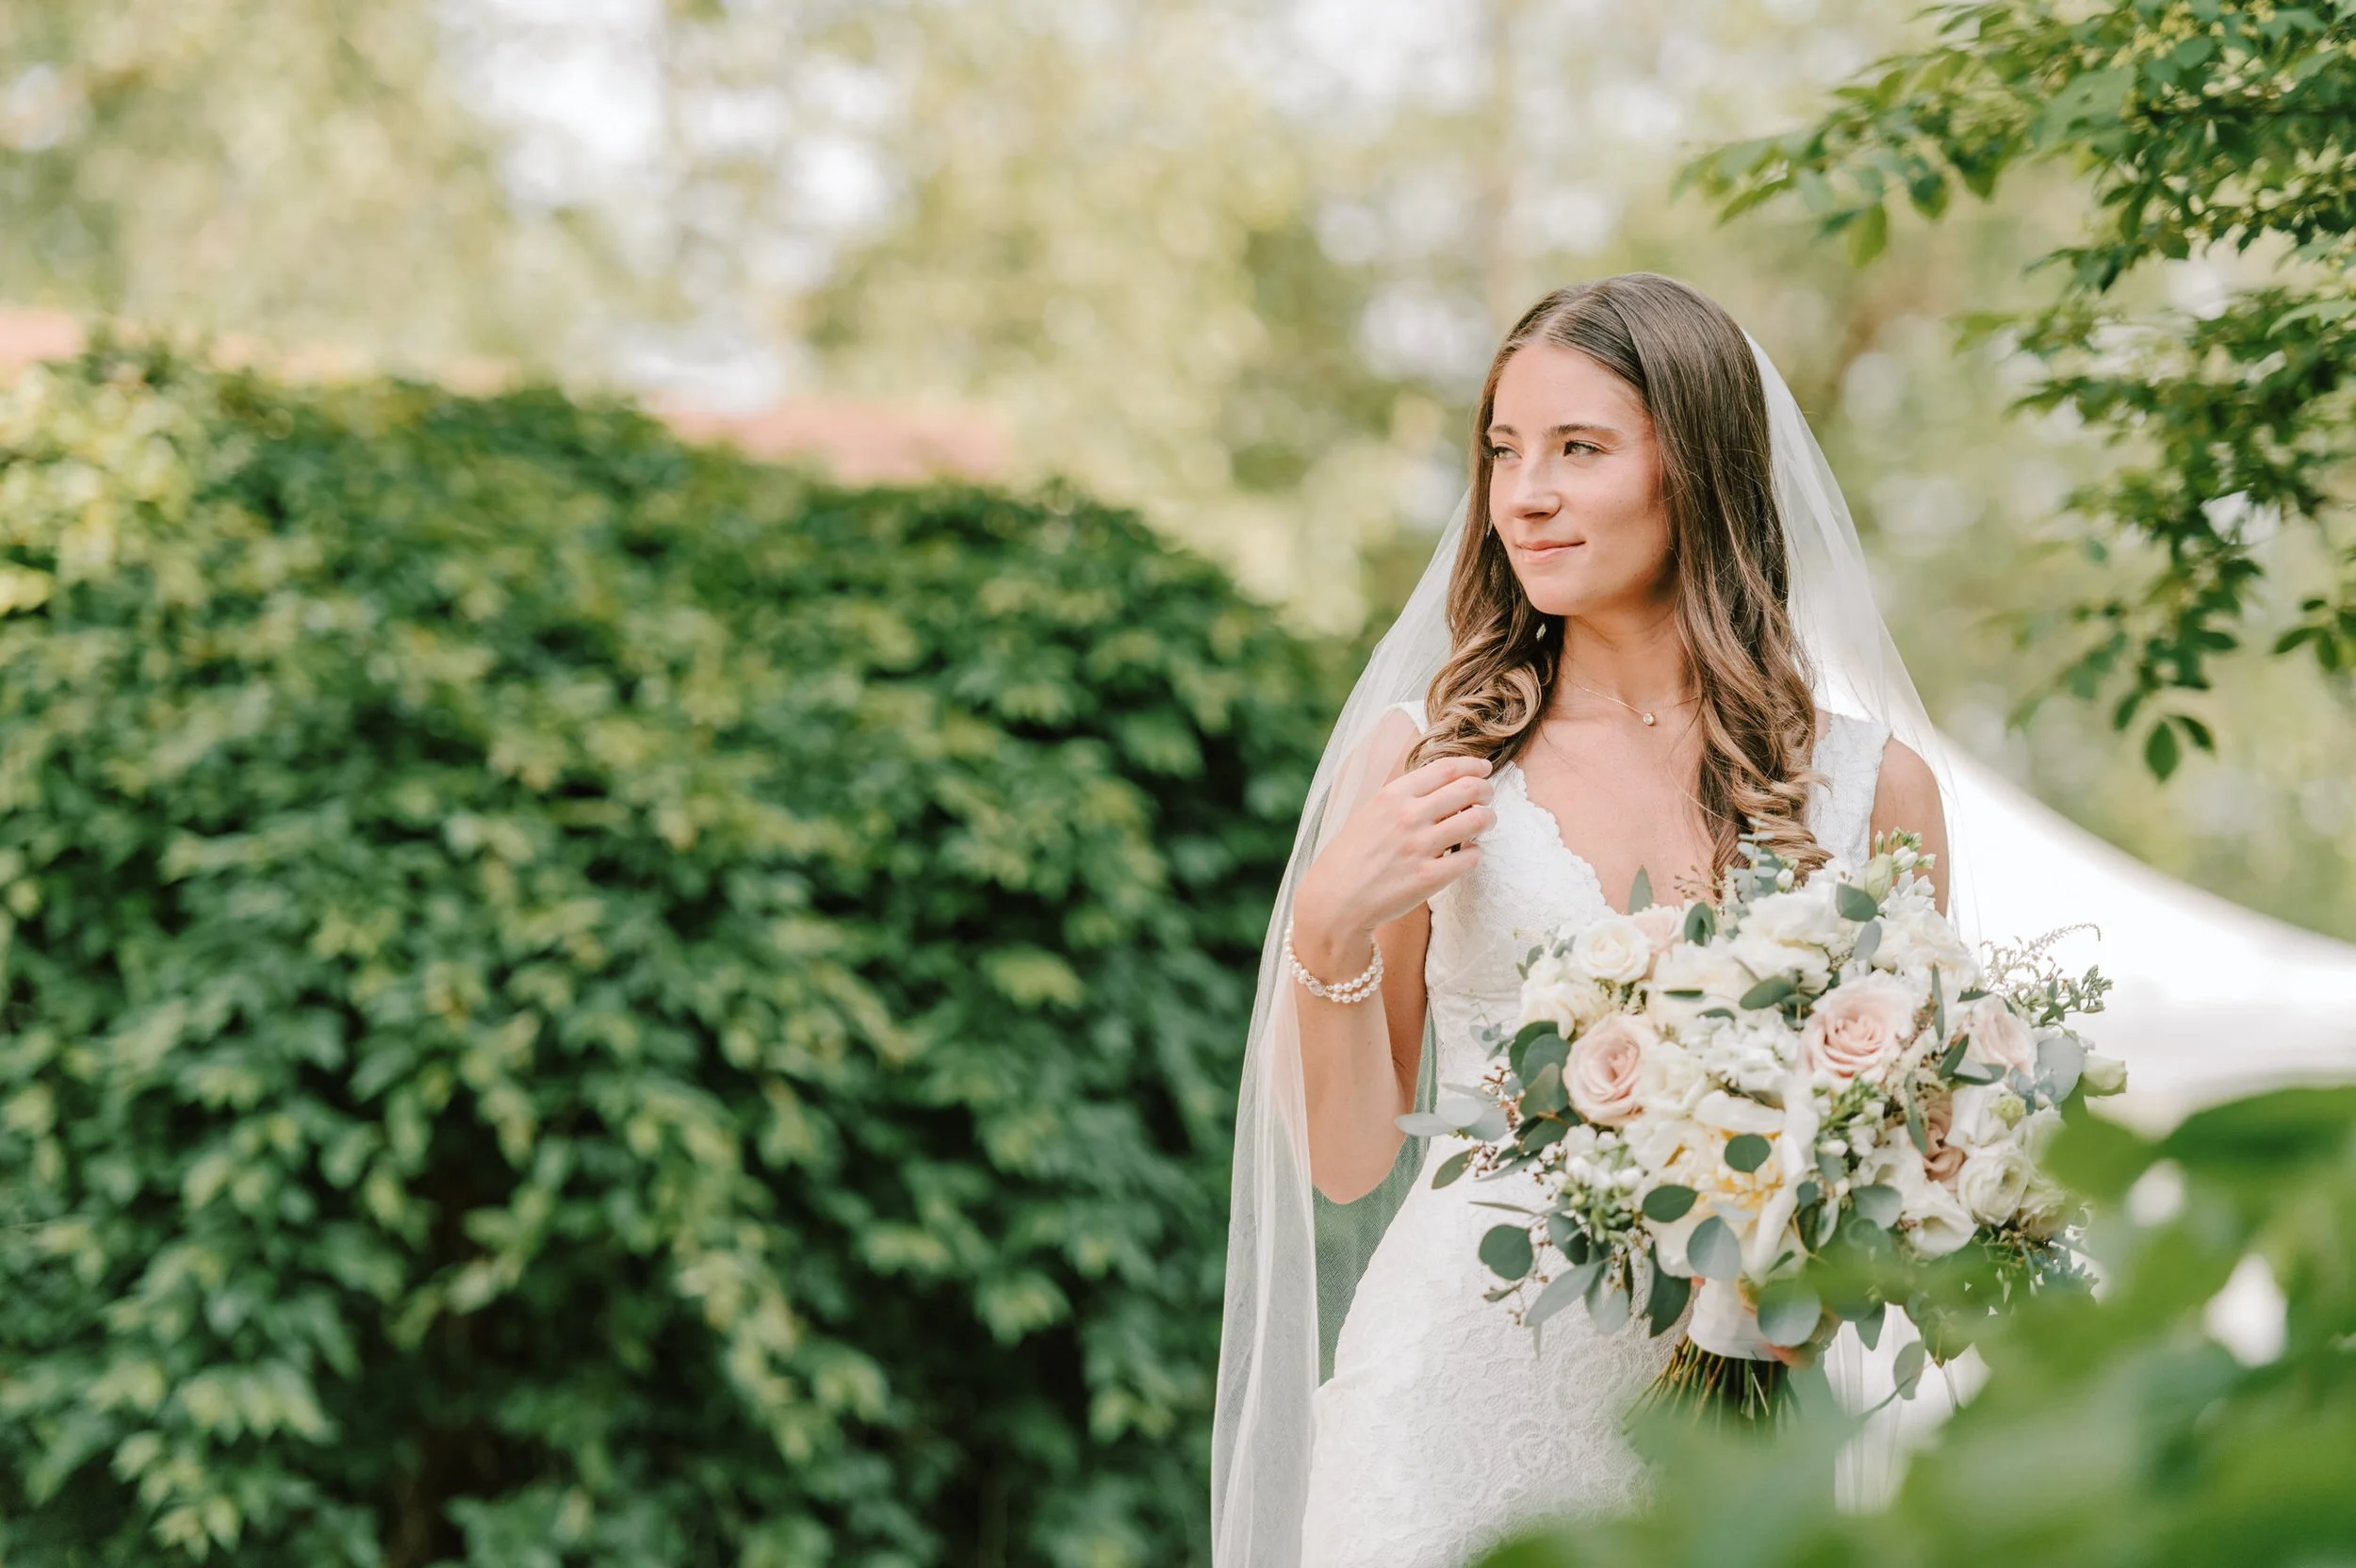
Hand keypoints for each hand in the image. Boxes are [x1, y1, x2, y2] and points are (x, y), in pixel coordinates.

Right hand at [1290, 751, 1494, 974]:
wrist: (1334, 900)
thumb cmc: (1351, 857)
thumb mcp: (1370, 813)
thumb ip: (1403, 798)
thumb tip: (1443, 787)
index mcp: (1392, 796)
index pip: (1446, 768)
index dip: (1472, 766)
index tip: (1484, 769)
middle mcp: (1408, 816)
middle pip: (1469, 789)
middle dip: (1486, 790)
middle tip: (1487, 797)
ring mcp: (1420, 847)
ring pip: (1478, 820)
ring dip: (1488, 819)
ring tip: (1484, 823)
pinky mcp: (1430, 877)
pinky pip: (1472, 856)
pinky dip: (1475, 853)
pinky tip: (1467, 854)